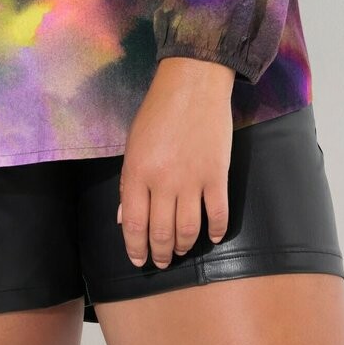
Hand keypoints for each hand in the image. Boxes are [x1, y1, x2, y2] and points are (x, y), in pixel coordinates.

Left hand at [117, 56, 234, 268]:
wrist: (193, 83)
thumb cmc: (158, 110)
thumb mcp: (133, 143)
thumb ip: (129, 182)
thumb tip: (125, 218)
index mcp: (137, 171)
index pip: (134, 224)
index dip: (135, 248)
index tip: (138, 260)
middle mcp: (163, 181)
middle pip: (161, 232)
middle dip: (159, 253)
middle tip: (160, 261)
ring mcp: (192, 180)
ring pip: (188, 229)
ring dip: (183, 246)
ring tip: (180, 251)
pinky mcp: (217, 176)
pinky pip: (218, 214)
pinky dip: (215, 231)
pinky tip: (211, 237)